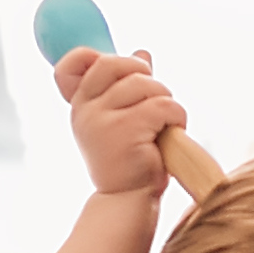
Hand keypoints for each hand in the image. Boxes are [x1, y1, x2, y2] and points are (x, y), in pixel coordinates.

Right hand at [54, 47, 183, 199]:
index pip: (77, 60)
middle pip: (117, 63)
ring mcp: (102, 119)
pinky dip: (176, 117)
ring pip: (147, 84)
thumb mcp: (121, 119)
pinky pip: (163, 105)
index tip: (131, 74)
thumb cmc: (128, 160)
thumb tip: (142, 53)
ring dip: (166, 102)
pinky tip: (170, 134)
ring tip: (163, 126)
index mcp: (81, 103)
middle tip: (156, 101)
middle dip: (146, 77)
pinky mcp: (125, 129)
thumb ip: (127, 86)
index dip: (105, 57)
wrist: (127, 199)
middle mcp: (85, 109)